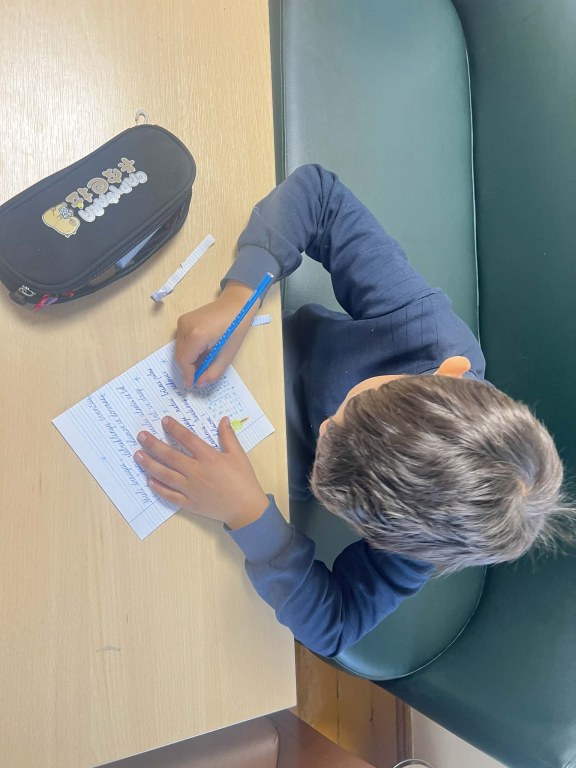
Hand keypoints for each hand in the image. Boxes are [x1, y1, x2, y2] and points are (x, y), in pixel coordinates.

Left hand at [133, 415, 269, 528]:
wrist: (245, 508)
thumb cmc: (243, 480)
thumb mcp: (238, 455)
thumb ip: (228, 437)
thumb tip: (223, 420)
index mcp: (208, 458)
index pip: (187, 439)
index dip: (174, 428)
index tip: (164, 421)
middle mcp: (196, 472)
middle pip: (170, 456)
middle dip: (153, 445)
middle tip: (141, 436)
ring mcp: (190, 489)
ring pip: (165, 475)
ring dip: (150, 464)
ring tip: (138, 455)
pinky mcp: (189, 503)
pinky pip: (169, 495)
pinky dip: (158, 488)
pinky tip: (149, 481)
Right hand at [176, 281, 259, 387]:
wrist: (236, 304)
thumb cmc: (235, 328)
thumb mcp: (227, 355)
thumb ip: (212, 372)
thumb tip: (199, 383)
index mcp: (197, 335)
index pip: (184, 362)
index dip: (187, 375)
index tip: (192, 385)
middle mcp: (185, 327)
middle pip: (180, 356)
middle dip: (188, 369)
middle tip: (198, 377)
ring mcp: (182, 322)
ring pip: (179, 349)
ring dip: (188, 359)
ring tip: (202, 363)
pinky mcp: (183, 320)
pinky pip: (181, 341)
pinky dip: (188, 350)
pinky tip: (201, 352)